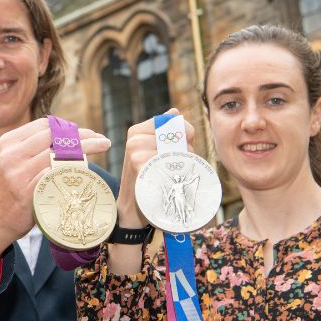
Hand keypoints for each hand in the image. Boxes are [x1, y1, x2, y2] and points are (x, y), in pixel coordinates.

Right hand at [0, 118, 110, 276]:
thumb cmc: (10, 190)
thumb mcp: (14, 162)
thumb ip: (33, 148)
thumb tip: (66, 136)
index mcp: (9, 142)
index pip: (44, 125)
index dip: (69, 126)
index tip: (87, 132)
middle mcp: (12, 153)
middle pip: (54, 136)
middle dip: (82, 135)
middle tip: (101, 139)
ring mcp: (18, 172)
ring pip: (58, 153)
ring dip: (85, 148)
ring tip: (102, 146)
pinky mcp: (27, 191)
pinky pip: (56, 174)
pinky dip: (74, 169)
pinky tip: (89, 169)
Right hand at [117, 109, 194, 228]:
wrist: (132, 209)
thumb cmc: (147, 179)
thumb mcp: (154, 153)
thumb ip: (165, 133)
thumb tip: (175, 112)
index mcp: (137, 130)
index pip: (171, 121)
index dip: (186, 133)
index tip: (187, 146)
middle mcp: (134, 137)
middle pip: (175, 135)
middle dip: (186, 149)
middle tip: (181, 165)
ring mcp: (134, 150)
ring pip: (174, 149)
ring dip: (182, 162)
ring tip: (175, 174)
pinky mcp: (138, 163)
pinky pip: (167, 161)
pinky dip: (173, 171)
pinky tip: (167, 180)